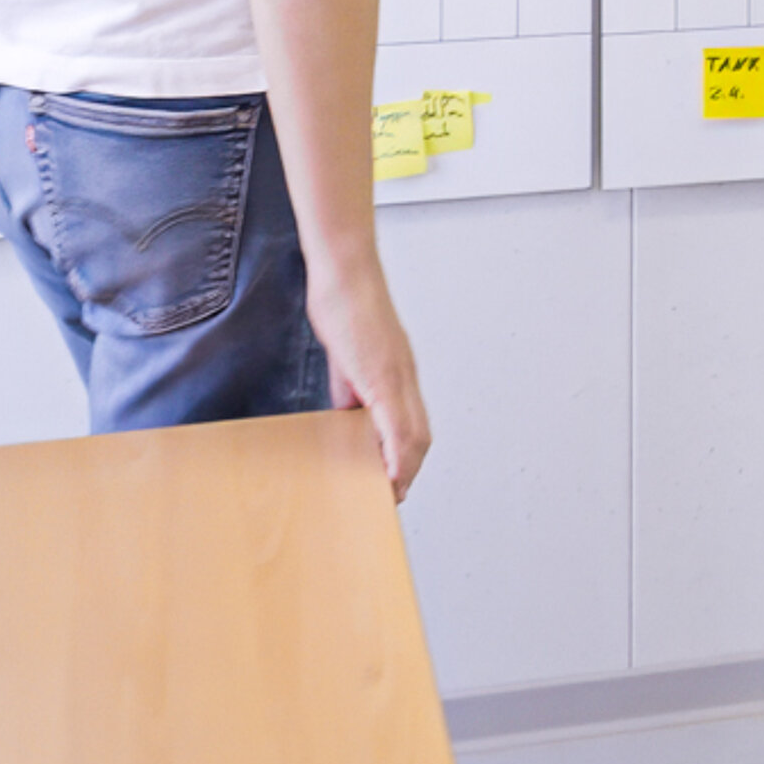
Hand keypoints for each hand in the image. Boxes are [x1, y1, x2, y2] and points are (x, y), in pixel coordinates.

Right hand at [306, 261, 431, 500]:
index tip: (396, 479)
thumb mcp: (346, 354)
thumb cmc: (343, 301)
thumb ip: (350, 386)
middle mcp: (404, 374)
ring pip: (415, 434)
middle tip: (395, 494)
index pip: (414, 423)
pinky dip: (396, 454)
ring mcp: (396, 374)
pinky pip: (396, 423)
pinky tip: (390, 472)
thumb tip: (350, 414)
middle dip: (410, 470)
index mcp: (397, 370)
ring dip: (405, 469)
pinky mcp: (381, 373)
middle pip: (421, 435)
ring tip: (391, 491)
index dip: (408, 456)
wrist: (344, 270)